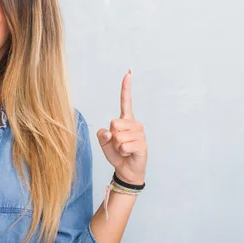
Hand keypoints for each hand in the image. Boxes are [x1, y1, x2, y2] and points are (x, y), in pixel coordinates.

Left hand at [97, 70, 147, 184]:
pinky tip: (128, 154)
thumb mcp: (104, 142)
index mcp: (125, 120)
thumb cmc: (116, 153)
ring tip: (123, 149)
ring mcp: (140, 134)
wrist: (126, 169)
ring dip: (117, 146)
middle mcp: (135, 124)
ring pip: (118, 136)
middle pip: (114, 123)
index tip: (128, 73)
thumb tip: (110, 132)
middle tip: (118, 144)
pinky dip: (122, 152)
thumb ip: (102, 134)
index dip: (126, 87)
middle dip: (112, 136)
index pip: (125, 101)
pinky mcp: (142, 144)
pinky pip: (123, 146)